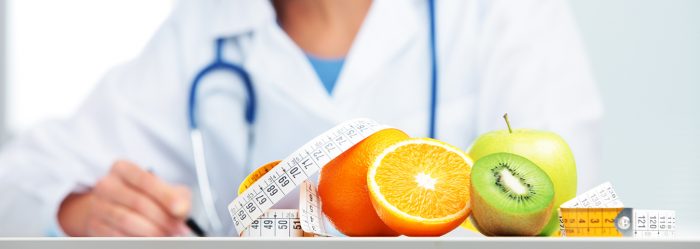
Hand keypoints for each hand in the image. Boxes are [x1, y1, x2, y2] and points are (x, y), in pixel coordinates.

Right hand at [58, 160, 191, 235]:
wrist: (111, 207)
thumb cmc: (143, 196)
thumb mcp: (162, 190)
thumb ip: (176, 196)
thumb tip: (182, 209)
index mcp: (123, 169)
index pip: (145, 180)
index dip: (165, 196)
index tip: (181, 210)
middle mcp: (107, 185)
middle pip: (138, 203)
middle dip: (162, 219)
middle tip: (178, 229)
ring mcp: (97, 205)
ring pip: (126, 221)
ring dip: (152, 232)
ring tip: (167, 236)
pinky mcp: (94, 225)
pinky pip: (117, 235)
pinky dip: (137, 239)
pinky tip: (150, 239)